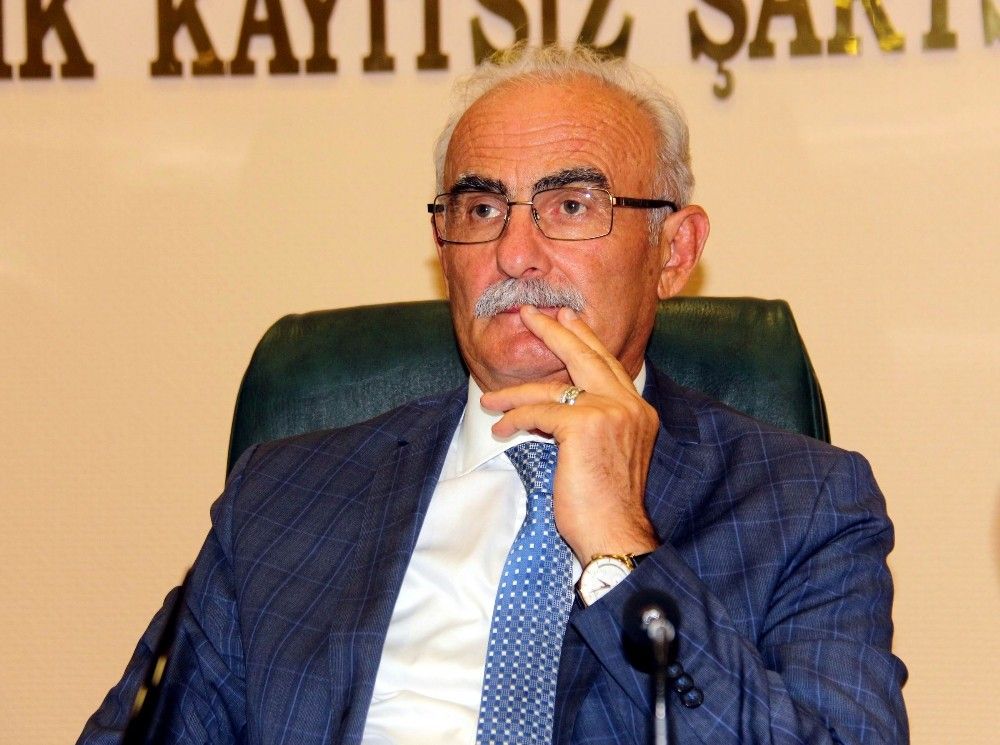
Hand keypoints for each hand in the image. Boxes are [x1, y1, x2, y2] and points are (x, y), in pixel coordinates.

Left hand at [480, 305, 660, 563]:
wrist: (617, 536)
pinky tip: (501, 430)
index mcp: (639, 411)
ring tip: (489, 398)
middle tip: (532, 314)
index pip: (608, 366)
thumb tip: (556, 410)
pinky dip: (516, 420)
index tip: (567, 319)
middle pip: (587, 357)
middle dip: (556, 332)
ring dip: (515, 394)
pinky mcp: (584, 426)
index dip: (585, 340)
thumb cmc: (607, 508)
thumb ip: (594, 426)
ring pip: (553, 389)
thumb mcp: (608, 456)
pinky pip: (539, 413)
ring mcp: (610, 413)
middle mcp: (630, 406)